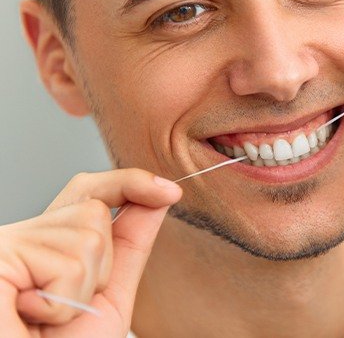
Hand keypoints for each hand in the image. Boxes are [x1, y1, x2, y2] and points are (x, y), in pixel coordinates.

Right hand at [0, 169, 181, 336]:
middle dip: (102, 264)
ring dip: (80, 291)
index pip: (90, 192)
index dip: (130, 183)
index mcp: (51, 242)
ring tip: (46, 317)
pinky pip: (67, 265)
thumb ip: (131, 245)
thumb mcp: (109, 297)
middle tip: (68, 307)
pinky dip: (61, 305)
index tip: (169, 191)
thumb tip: (160, 196)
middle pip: (93, 210)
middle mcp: (26, 235)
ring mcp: (10, 242)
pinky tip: (29, 315)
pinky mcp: (1, 254)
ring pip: (88, 237)